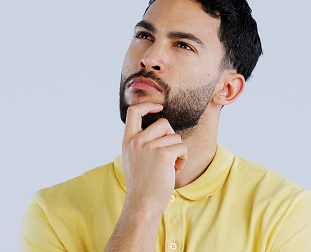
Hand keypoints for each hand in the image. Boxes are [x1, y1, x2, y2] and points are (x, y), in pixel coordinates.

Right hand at [121, 102, 187, 217]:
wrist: (143, 204)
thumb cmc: (142, 183)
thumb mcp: (133, 158)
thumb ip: (140, 142)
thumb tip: (160, 127)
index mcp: (127, 140)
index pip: (134, 111)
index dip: (148, 105)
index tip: (158, 107)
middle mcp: (137, 141)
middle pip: (163, 123)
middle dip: (172, 136)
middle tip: (170, 153)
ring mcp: (149, 147)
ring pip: (175, 137)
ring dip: (178, 151)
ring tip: (172, 166)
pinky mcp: (163, 155)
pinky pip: (182, 147)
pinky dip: (183, 159)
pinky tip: (176, 169)